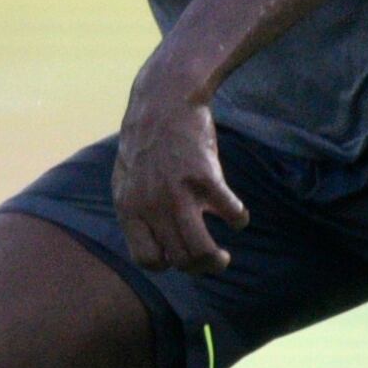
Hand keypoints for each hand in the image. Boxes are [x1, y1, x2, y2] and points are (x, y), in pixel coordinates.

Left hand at [113, 70, 244, 273]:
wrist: (164, 99)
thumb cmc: (148, 142)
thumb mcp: (128, 179)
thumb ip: (139, 210)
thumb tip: (157, 242)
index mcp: (129, 208)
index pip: (146, 259)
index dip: (166, 264)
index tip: (179, 255)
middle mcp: (151, 205)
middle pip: (179, 260)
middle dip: (198, 268)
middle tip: (211, 261)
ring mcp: (177, 192)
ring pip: (201, 249)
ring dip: (216, 260)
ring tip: (223, 257)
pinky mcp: (204, 176)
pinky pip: (230, 213)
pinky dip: (238, 219)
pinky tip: (238, 215)